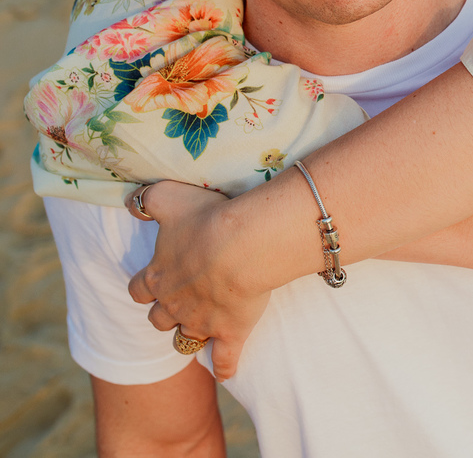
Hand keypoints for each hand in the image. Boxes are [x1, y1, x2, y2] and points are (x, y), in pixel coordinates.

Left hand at [125, 181, 269, 380]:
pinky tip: (226, 373)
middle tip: (181, 302)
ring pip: (186, 340)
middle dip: (166, 313)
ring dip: (191, 336)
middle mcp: (173, 305)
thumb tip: (130, 202)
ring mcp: (202, 323)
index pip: (138, 290)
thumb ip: (145, 199)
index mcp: (156, 276)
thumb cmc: (207, 219)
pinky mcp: (231, 333)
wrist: (243, 245)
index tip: (155, 281)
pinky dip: (225, 368)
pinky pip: (225, 361)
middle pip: (159, 320)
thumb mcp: (168, 197)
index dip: (145, 287)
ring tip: (202, 328)